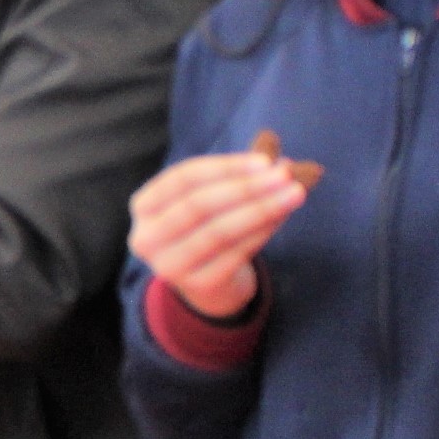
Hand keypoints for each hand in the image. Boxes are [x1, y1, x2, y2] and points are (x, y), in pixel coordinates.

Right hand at [127, 150, 305, 319]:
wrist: (208, 283)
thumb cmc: (209, 226)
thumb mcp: (215, 196)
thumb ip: (241, 173)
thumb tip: (277, 153)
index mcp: (144, 206)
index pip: (183, 178)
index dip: (225, 167)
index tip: (265, 160)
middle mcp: (147, 238)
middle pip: (198, 205)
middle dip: (246, 188)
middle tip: (285, 176)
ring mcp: (170, 266)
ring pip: (219, 231)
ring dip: (261, 209)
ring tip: (294, 193)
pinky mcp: (198, 285)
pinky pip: (234, 254)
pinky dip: (261, 233)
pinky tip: (281, 217)